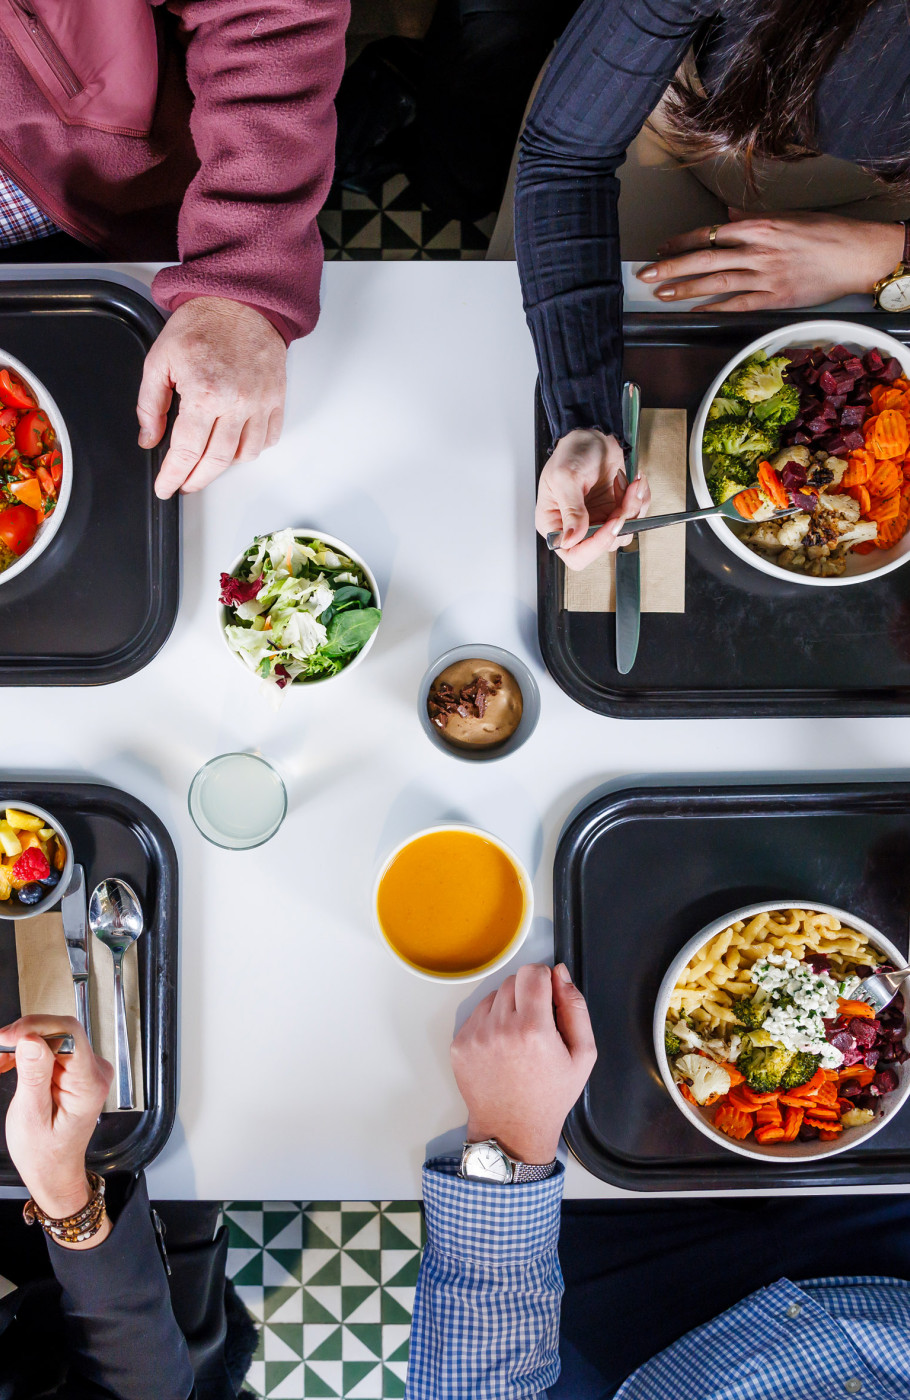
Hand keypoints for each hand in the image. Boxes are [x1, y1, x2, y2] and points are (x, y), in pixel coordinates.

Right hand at [0, 1016, 112, 1239]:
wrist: (54, 1171)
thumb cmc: (44, 1154)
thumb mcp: (31, 1117)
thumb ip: (33, 1076)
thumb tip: (31, 1039)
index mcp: (88, 1083)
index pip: (70, 1034)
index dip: (35, 1027)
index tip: (7, 1038)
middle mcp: (94, 1071)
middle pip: (60, 1032)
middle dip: (23, 1037)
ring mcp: (86, 1069)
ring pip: (52, 1038)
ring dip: (22, 1045)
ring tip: (1, 1063)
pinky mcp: (75, 1069)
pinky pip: (51, 1048)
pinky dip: (27, 1053)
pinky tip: (10, 1064)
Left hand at [137, 296, 286, 498]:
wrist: (241, 298)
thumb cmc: (202, 323)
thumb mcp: (159, 359)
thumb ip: (150, 404)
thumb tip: (149, 438)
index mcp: (204, 392)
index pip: (185, 450)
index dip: (172, 476)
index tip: (166, 487)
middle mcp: (236, 402)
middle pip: (216, 461)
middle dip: (196, 479)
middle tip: (184, 483)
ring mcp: (260, 402)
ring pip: (245, 455)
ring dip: (224, 466)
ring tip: (208, 463)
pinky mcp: (276, 398)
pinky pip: (268, 438)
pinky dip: (252, 448)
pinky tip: (236, 445)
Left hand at [451, 963, 596, 1163]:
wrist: (512, 1130)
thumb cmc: (550, 1095)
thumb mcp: (582, 1055)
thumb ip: (575, 1007)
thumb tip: (560, 973)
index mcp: (533, 1029)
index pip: (533, 972)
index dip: (545, 980)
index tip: (549, 997)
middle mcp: (500, 1028)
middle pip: (512, 980)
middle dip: (527, 993)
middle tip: (536, 1023)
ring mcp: (475, 1036)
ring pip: (493, 995)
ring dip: (507, 1007)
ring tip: (518, 1038)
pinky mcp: (459, 1044)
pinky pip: (477, 1014)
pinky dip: (490, 1022)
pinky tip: (502, 1048)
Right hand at [535, 429, 649, 570]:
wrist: (593, 435)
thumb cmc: (572, 452)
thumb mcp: (566, 478)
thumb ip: (571, 511)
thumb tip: (571, 540)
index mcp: (554, 523)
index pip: (574, 554)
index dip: (595, 546)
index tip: (611, 524)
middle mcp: (575, 526)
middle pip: (604, 545)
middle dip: (621, 521)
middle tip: (627, 496)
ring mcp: (597, 520)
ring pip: (623, 532)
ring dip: (634, 508)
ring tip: (632, 484)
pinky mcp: (613, 511)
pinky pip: (634, 518)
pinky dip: (639, 500)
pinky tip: (634, 483)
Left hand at [637, 209, 904, 311]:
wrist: (857, 253)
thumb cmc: (826, 233)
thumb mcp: (787, 217)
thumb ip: (753, 218)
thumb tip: (729, 216)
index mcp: (759, 226)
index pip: (711, 232)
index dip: (682, 241)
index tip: (663, 248)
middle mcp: (758, 250)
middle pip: (704, 258)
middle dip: (671, 266)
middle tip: (646, 273)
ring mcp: (766, 275)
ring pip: (716, 282)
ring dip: (685, 289)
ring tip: (661, 293)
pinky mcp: (776, 298)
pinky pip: (738, 304)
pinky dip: (715, 308)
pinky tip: (696, 312)